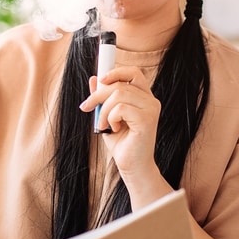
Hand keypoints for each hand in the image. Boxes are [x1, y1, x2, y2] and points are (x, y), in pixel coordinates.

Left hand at [79, 66, 162, 187]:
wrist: (132, 166)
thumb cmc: (122, 143)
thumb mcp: (107, 116)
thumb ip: (103, 98)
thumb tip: (94, 79)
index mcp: (144, 97)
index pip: (133, 73)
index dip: (116, 72)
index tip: (100, 80)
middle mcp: (150, 100)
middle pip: (120, 84)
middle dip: (98, 95)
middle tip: (87, 107)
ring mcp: (151, 109)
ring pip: (118, 94)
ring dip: (103, 110)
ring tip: (103, 124)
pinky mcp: (147, 119)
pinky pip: (120, 108)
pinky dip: (110, 118)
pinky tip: (114, 129)